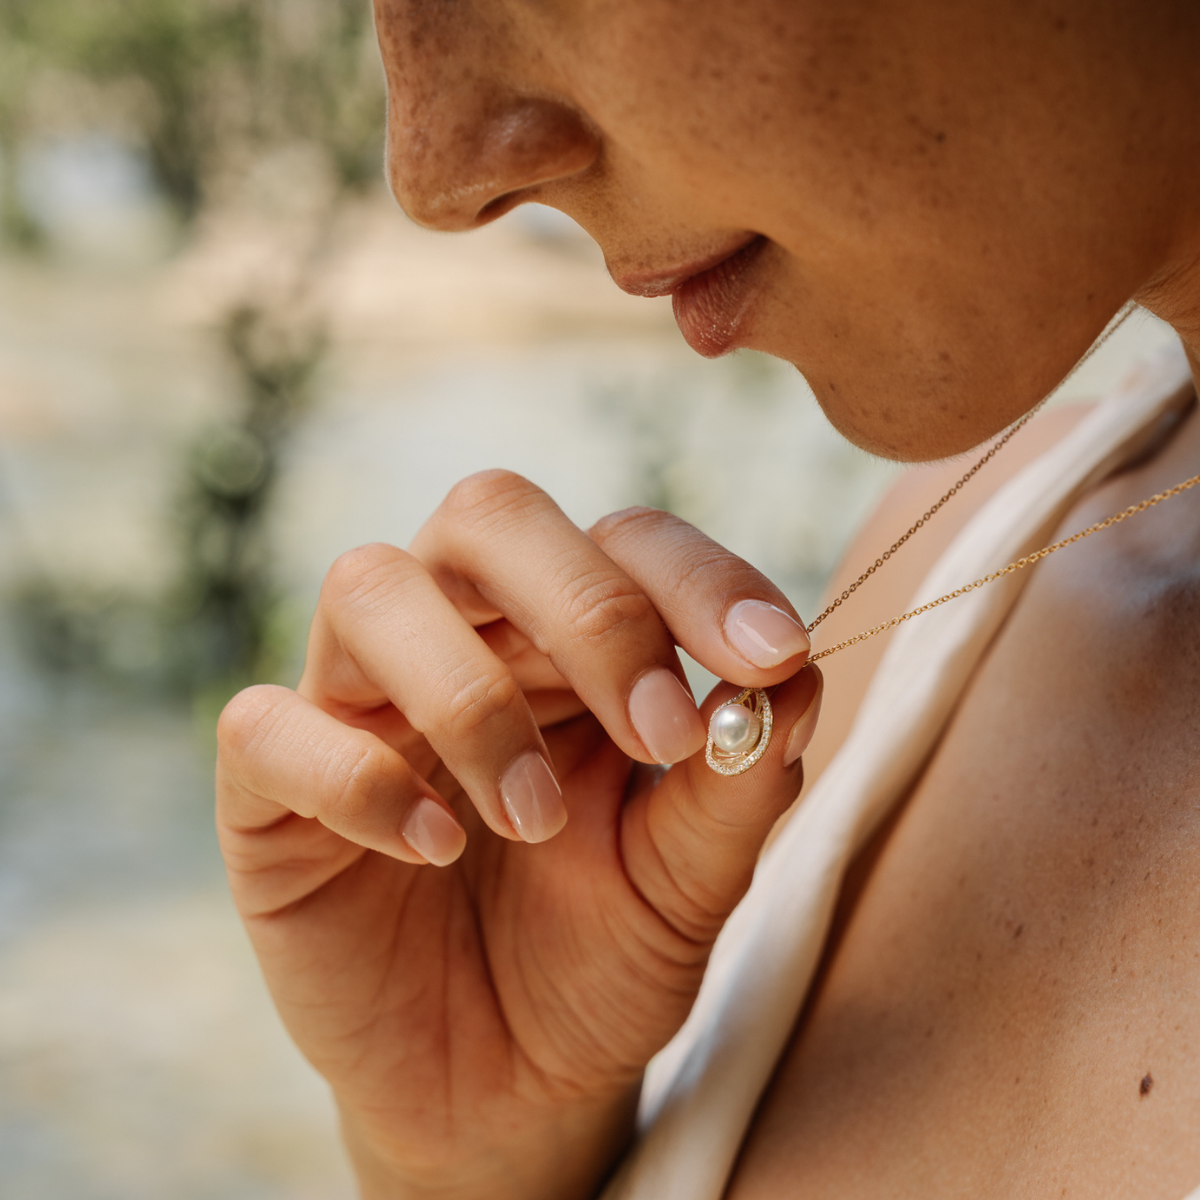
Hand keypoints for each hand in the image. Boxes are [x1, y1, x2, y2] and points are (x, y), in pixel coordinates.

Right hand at [215, 471, 822, 1199]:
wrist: (503, 1091)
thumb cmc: (599, 961)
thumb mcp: (687, 885)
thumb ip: (736, 786)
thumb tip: (795, 682)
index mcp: (567, 642)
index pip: (625, 541)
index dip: (697, 579)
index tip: (773, 657)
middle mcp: (458, 638)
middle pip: (490, 515)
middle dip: (587, 608)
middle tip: (657, 731)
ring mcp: (355, 703)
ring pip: (370, 588)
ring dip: (472, 696)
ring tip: (535, 818)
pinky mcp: (271, 790)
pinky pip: (270, 727)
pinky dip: (355, 775)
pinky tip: (431, 848)